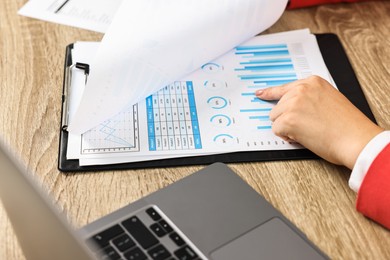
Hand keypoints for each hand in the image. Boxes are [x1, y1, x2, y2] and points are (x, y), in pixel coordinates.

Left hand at [256, 75, 383, 168]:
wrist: (355, 139)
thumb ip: (309, 98)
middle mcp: (301, 89)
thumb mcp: (328, 100)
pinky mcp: (288, 119)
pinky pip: (276, 130)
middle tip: (307, 126)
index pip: (284, 87)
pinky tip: (303, 137)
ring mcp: (293, 103)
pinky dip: (286, 137)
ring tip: (308, 131)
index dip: (270, 93)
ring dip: (286, 128)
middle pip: (278, 106)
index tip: (260, 94)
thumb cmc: (347, 125)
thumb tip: (291, 106)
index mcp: (312, 82)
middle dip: (287, 119)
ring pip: (275, 119)